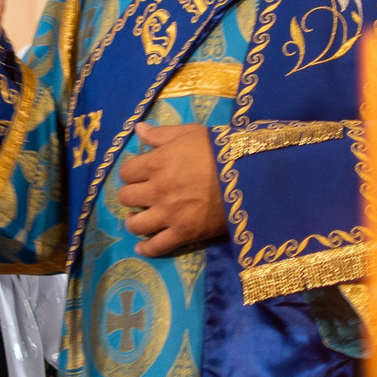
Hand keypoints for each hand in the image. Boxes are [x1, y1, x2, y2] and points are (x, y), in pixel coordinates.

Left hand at [116, 122, 227, 256]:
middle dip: (132, 195)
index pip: (126, 172)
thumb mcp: (190, 133)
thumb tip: (138, 128)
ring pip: (136, 224)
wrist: (249, 175)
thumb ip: (161, 134)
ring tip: (139, 219)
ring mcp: (169, 215)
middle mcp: (157, 191)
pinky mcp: (183, 233)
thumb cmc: (220, 150)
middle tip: (141, 196)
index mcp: (156, 163)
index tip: (140, 175)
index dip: (132, 173)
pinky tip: (142, 246)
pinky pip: (157, 247)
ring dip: (134, 221)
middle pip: (126, 198)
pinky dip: (147, 248)